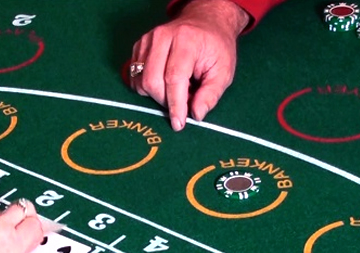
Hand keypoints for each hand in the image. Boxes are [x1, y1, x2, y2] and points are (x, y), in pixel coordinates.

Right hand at [130, 0, 248, 130]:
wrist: (206, 22)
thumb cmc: (216, 48)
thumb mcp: (224, 72)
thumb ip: (211, 95)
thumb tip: (196, 115)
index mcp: (186, 40)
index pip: (174, 77)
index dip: (175, 104)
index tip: (178, 124)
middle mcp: (162, 37)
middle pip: (152, 81)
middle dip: (165, 101)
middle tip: (183, 101)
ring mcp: (147, 40)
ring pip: (140, 81)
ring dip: (157, 95)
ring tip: (177, 89)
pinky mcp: (139, 46)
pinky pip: (135, 76)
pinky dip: (148, 87)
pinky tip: (165, 82)